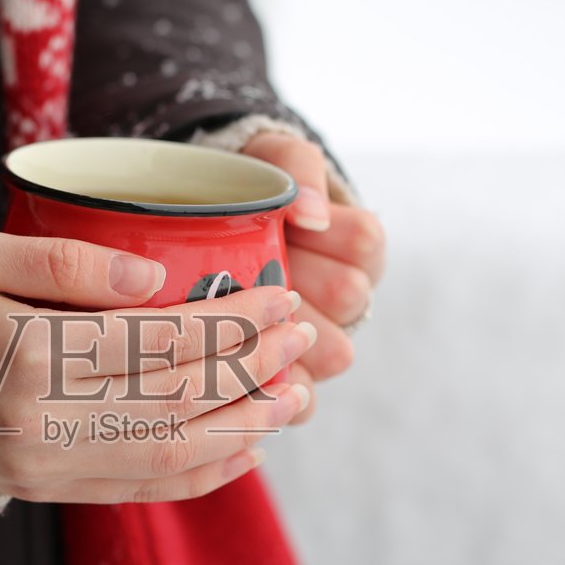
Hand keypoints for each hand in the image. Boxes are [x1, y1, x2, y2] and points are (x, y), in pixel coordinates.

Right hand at [0, 232, 318, 502]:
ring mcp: (49, 467)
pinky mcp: (51, 491)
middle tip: (302, 338)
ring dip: (244, 427)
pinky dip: (204, 473)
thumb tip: (151, 279)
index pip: (159, 341)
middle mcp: (46, 422)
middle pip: (179, 399)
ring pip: (173, 455)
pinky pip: (144, 490)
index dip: (230, 322)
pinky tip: (245, 447)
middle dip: (252, 369)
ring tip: (293, 396)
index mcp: (30, 355)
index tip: (280, 298)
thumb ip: (62, 263)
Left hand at [241, 131, 385, 419]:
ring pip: (330, 350)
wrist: (201, 234)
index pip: (363, 241)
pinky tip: (238, 374)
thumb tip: (312, 215)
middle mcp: (346, 299)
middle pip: (348, 296)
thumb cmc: (244, 197)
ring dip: (283, 333)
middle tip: (248, 270)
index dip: (326, 234)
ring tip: (234, 314)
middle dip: (296, 279)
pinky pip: (302, 401)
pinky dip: (275, 392)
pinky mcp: (292, 385)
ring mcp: (322, 346)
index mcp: (353, 245)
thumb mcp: (272, 163)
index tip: (287, 223)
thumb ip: (298, 172)